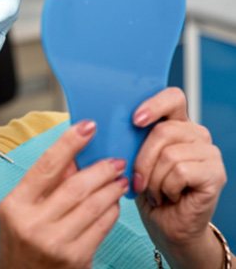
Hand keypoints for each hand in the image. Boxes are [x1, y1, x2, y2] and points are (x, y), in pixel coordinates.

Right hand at [0, 121, 127, 268]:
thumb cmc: (20, 243)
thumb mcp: (21, 211)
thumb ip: (44, 184)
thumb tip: (74, 156)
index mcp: (14, 205)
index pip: (46, 166)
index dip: (69, 143)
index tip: (88, 126)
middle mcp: (33, 224)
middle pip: (76, 186)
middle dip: (100, 169)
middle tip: (115, 160)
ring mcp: (55, 243)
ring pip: (93, 205)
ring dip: (111, 188)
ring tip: (119, 179)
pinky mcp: (76, 259)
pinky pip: (102, 227)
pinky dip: (111, 210)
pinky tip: (114, 203)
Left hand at [132, 87, 226, 267]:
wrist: (166, 226)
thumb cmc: (148, 191)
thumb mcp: (133, 159)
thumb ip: (130, 138)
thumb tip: (108, 124)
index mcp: (176, 124)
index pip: (173, 97)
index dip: (154, 105)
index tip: (136, 120)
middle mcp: (196, 134)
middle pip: (163, 130)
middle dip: (142, 159)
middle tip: (139, 180)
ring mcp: (209, 153)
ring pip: (169, 154)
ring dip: (154, 179)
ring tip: (156, 191)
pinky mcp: (215, 173)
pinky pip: (180, 171)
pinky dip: (166, 188)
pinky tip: (169, 196)